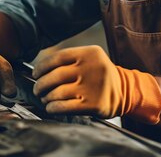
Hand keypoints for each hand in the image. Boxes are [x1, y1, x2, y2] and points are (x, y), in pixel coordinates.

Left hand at [32, 45, 160, 122]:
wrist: (124, 91)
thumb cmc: (99, 75)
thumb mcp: (91, 58)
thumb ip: (70, 60)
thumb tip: (41, 69)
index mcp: (89, 53)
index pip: (57, 57)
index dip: (42, 67)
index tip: (36, 74)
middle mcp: (91, 69)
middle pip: (55, 76)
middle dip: (41, 84)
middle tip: (37, 89)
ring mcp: (92, 87)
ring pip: (57, 92)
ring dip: (46, 97)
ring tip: (45, 98)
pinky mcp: (92, 105)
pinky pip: (64, 106)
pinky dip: (53, 107)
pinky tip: (51, 107)